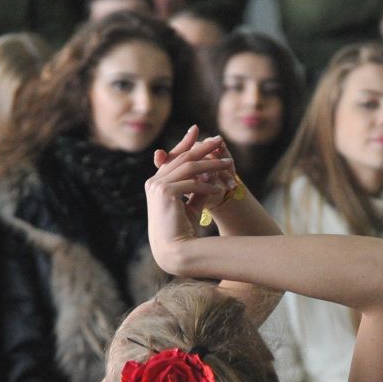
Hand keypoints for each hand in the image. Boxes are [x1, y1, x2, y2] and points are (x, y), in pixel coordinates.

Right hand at [145, 125, 237, 275]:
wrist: (173, 251)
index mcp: (156, 183)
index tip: (197, 130)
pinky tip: (219, 187)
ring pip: (188, 167)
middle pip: (182, 158)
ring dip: (211, 164)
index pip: (173, 158)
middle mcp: (154, 182)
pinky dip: (207, 184)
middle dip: (202, 148)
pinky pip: (191, 183)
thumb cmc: (182, 232)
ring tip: (229, 163)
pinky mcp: (165, 193)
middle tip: (219, 140)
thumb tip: (212, 175)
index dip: (185, 143)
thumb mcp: (192, 206)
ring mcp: (157, 186)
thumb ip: (199, 189)